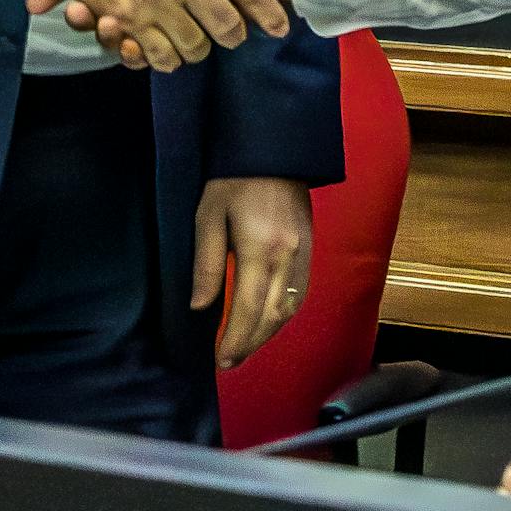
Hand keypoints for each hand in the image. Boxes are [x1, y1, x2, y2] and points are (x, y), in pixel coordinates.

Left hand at [192, 177, 313, 367]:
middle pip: (272, 315)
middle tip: (228, 361)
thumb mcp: (208, 215)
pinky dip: (283, 315)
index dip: (235, 339)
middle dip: (250, 343)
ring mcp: (304, 253)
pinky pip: (300, 293)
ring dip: (268, 334)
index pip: (248, 308)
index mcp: (261, 247)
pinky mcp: (310, 248)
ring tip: (245, 347)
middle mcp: (288, 255)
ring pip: (290, 309)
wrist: (274, 148)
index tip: (220, 359)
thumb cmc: (233, 178)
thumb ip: (206, 263)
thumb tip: (201, 306)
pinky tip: (267, 322)